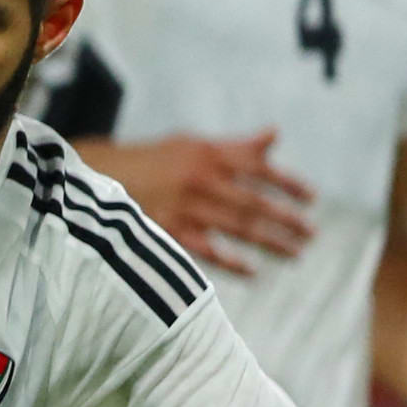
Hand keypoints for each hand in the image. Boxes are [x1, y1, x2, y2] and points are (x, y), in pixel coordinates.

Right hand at [104, 130, 309, 274]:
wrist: (95, 178)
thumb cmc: (151, 161)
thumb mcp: (191, 144)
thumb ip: (235, 146)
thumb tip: (275, 135)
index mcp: (210, 155)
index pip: (261, 169)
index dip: (289, 185)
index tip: (311, 199)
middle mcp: (201, 179)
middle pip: (255, 203)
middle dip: (287, 219)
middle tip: (311, 234)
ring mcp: (185, 207)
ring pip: (238, 227)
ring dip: (271, 242)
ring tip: (296, 253)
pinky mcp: (167, 231)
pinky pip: (207, 250)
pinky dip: (232, 262)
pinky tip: (252, 272)